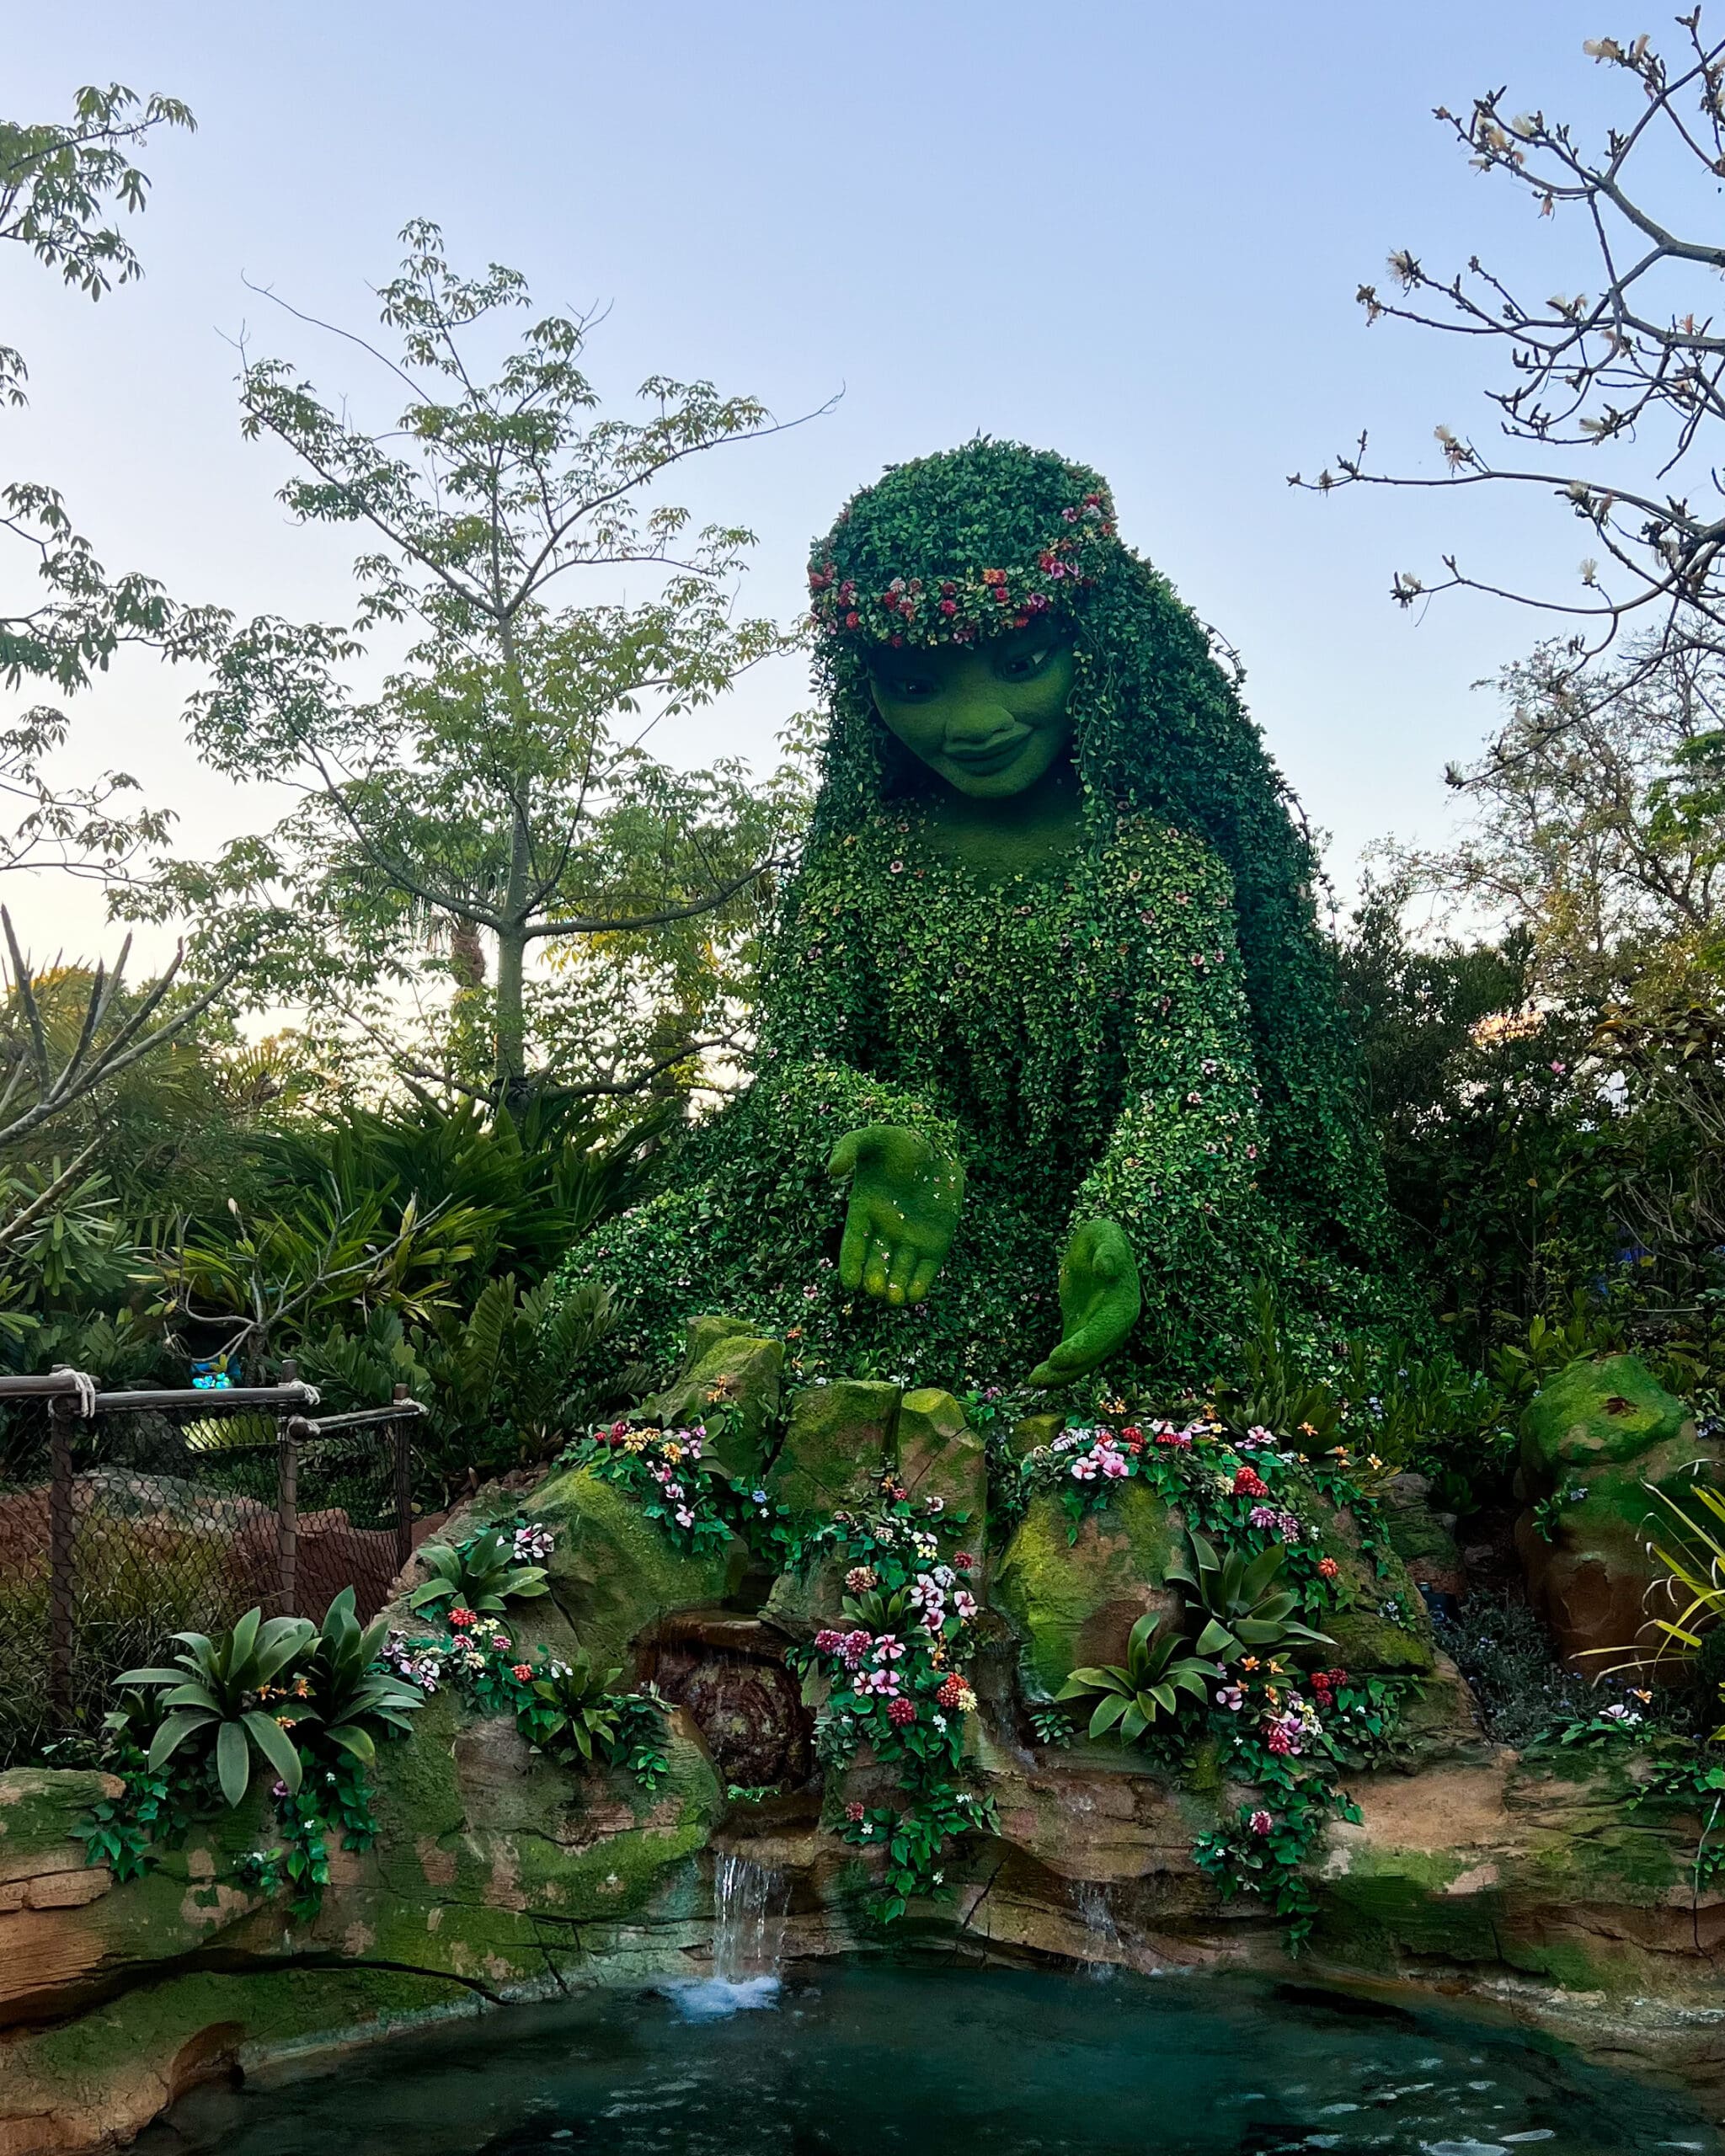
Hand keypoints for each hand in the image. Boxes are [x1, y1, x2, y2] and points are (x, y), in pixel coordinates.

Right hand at [827, 1125, 964, 1304]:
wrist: (939, 1147)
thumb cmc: (900, 1142)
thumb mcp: (872, 1139)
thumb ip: (849, 1148)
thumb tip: (832, 1170)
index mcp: (864, 1212)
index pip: (853, 1245)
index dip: (850, 1265)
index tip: (849, 1283)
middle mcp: (885, 1231)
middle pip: (876, 1264)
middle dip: (874, 1279)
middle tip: (874, 1290)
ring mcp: (911, 1239)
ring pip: (900, 1272)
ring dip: (896, 1288)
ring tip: (893, 1299)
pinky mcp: (936, 1244)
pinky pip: (926, 1270)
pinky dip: (920, 1284)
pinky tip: (915, 1296)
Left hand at [1028, 1217, 1141, 1385]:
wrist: (1100, 1250)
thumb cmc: (1103, 1239)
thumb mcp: (1107, 1235)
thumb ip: (1109, 1250)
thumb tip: (1106, 1268)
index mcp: (1123, 1306)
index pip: (1105, 1332)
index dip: (1084, 1347)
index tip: (1058, 1357)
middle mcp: (1115, 1328)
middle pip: (1093, 1354)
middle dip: (1068, 1369)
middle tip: (1037, 1379)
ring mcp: (1099, 1335)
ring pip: (1083, 1363)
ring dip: (1060, 1375)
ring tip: (1033, 1381)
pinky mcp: (1083, 1336)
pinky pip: (1072, 1358)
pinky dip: (1056, 1370)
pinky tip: (1037, 1378)